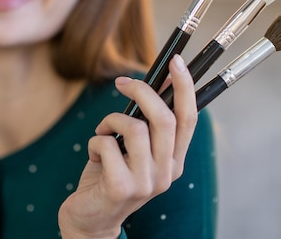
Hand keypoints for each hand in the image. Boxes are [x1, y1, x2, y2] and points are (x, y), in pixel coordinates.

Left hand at [58, 55, 197, 238]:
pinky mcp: (121, 188)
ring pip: (135, 128)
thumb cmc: (110, 176)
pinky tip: (94, 154)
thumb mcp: (133, 148)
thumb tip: (156, 84)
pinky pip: (107, 144)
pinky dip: (95, 141)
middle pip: (164, 118)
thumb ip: (145, 123)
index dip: (185, 87)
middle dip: (142, 91)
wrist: (91, 219)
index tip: (176, 62)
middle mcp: (167, 173)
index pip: (189, 119)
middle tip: (122, 83)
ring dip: (111, 120)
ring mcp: (146, 183)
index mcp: (174, 160)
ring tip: (102, 131)